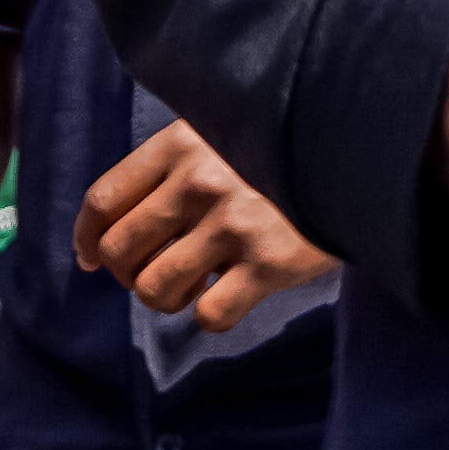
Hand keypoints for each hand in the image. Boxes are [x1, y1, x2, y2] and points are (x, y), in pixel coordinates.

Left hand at [78, 121, 338, 328]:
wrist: (361, 156)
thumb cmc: (280, 150)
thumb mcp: (221, 133)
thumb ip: (171, 166)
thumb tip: (102, 235)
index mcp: (181, 143)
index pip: (103, 199)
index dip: (87, 238)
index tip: (91, 257)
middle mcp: (200, 181)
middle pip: (119, 251)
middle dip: (126, 273)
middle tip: (151, 272)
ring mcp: (233, 224)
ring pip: (154, 290)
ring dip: (166, 298)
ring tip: (192, 285)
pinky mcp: (268, 263)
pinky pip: (209, 316)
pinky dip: (212, 316)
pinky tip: (230, 298)